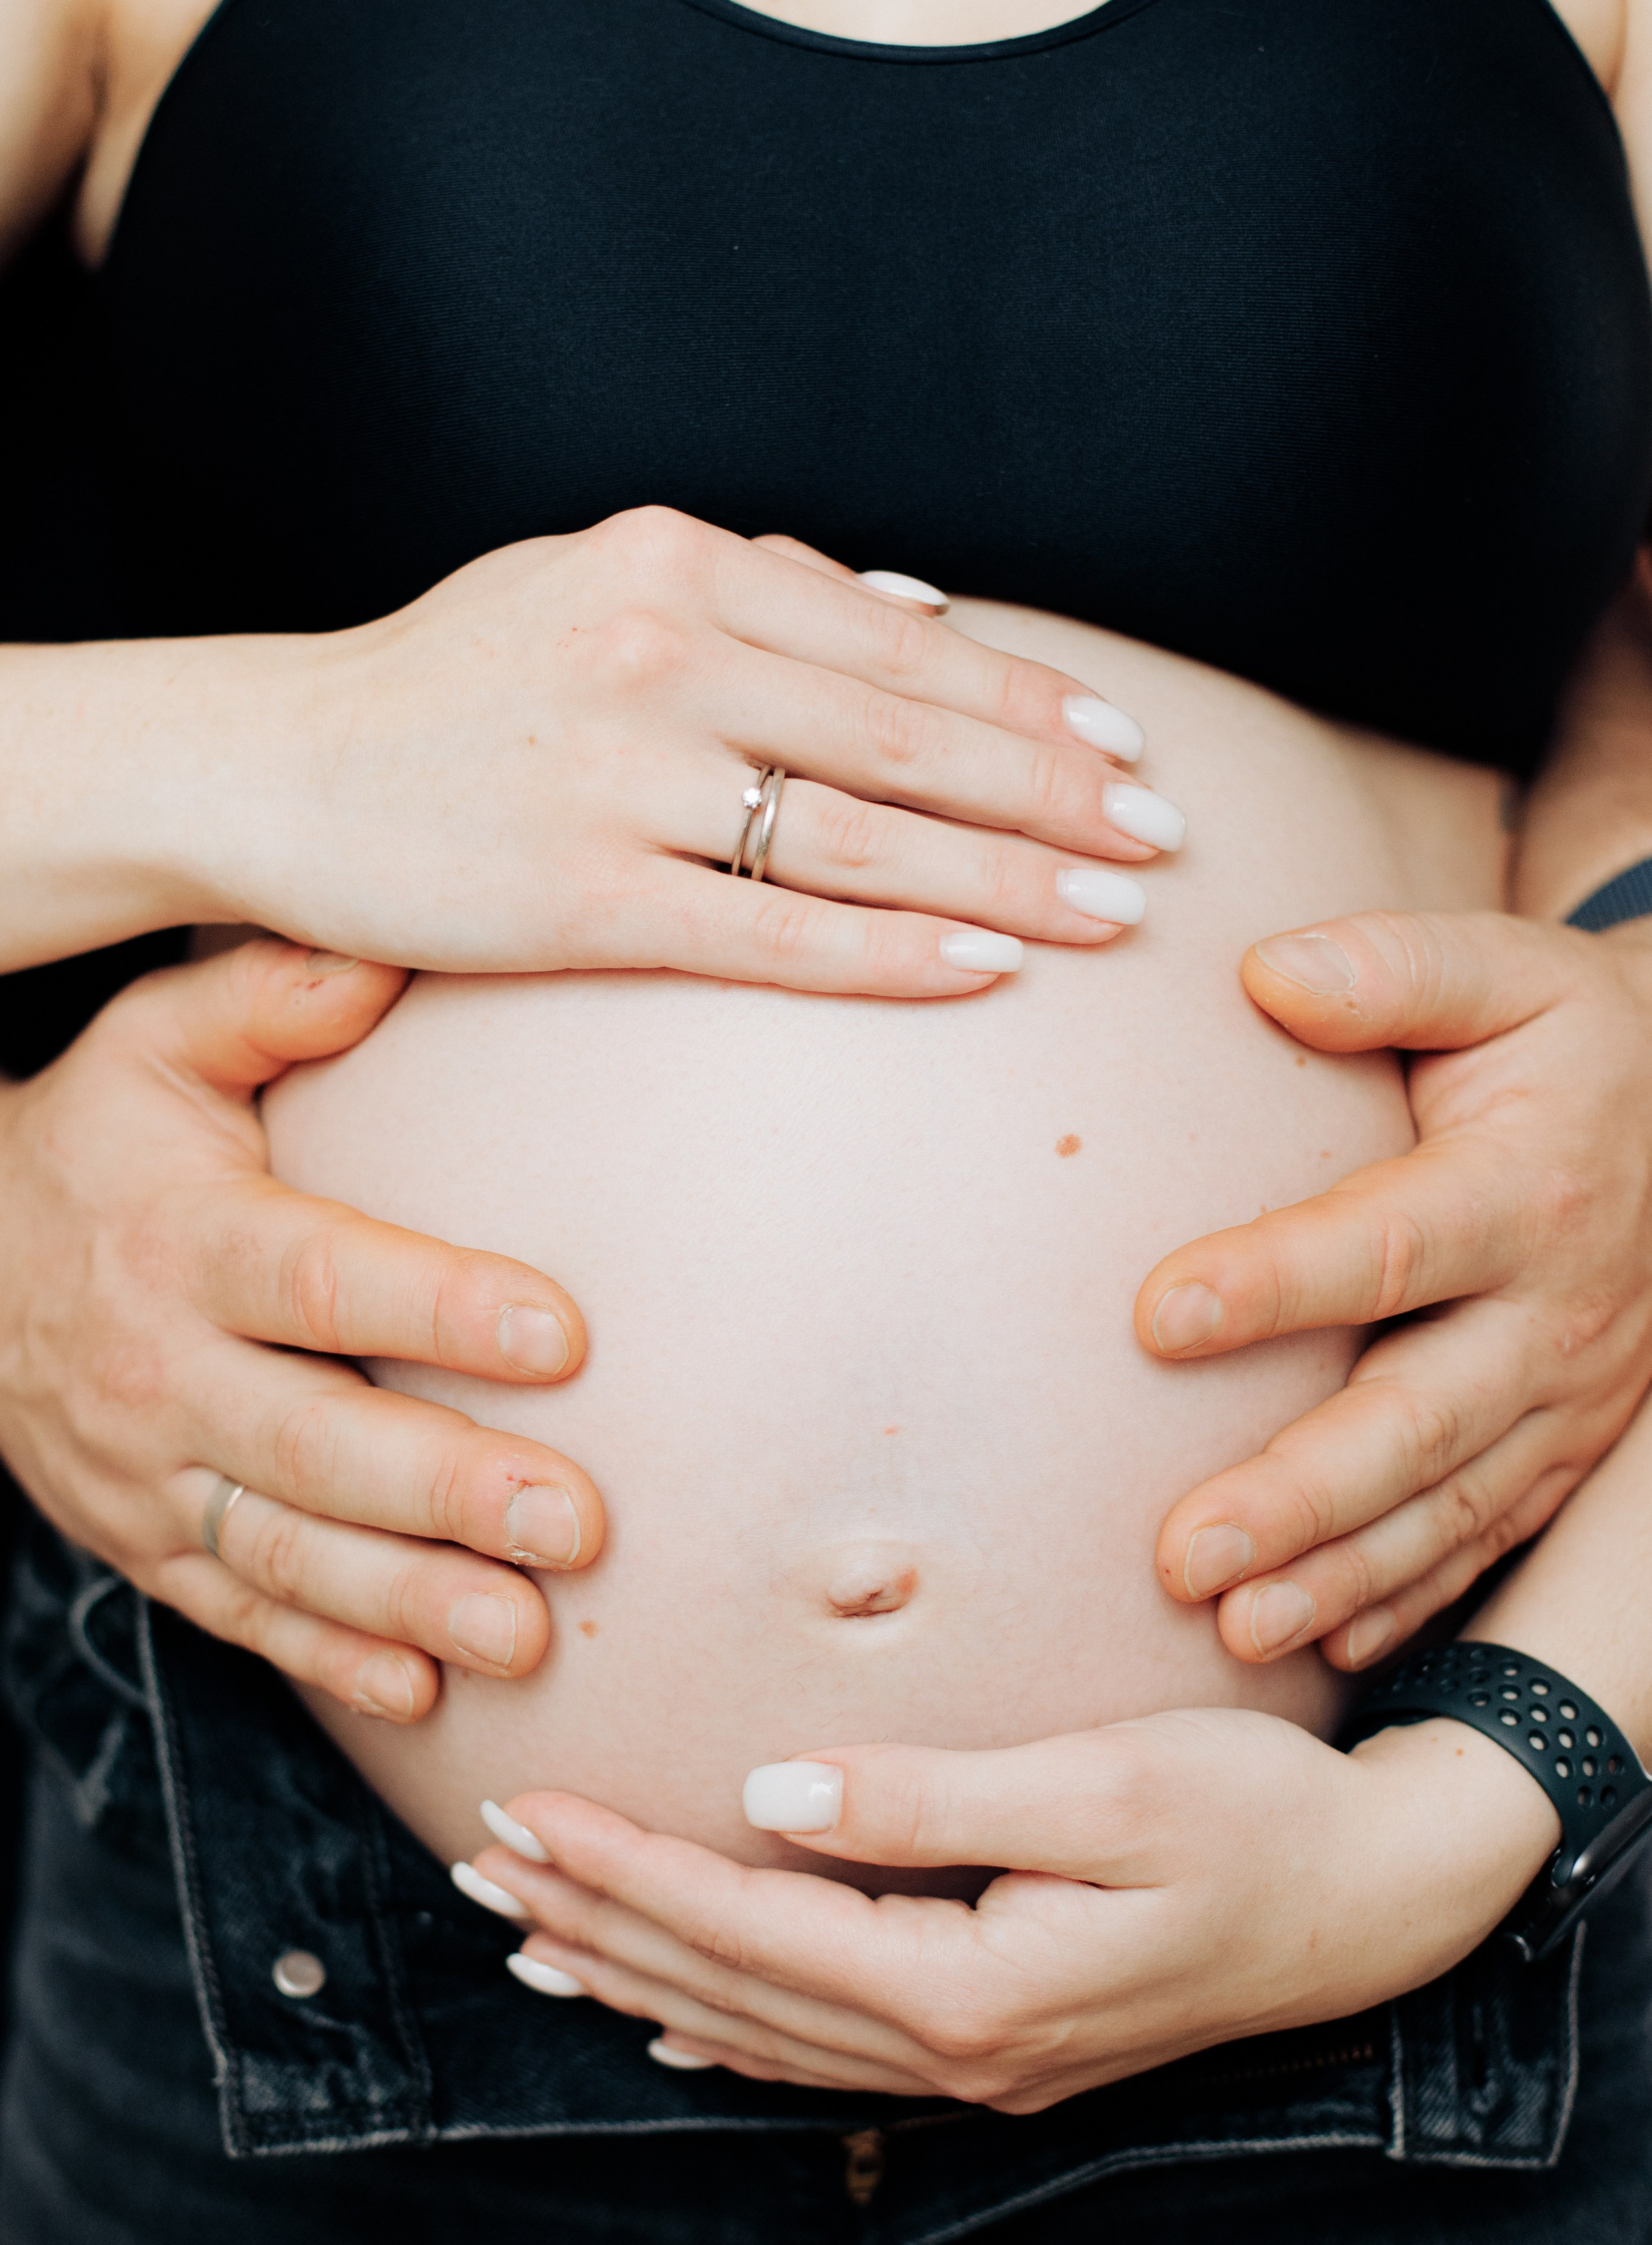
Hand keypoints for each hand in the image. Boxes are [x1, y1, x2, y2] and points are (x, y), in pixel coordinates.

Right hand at [0, 939, 604, 1717]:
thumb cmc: (107, 1142)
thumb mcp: (155, 1043)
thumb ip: (268, 997)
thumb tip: (389, 960)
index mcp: (185, 1241)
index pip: (321, 1277)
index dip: (439, 1307)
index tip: (566, 1334)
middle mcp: (160, 1371)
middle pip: (311, 1443)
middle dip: (446, 1492)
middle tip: (576, 1525)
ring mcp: (148, 1476)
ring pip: (281, 1554)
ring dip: (405, 1602)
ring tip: (525, 1636)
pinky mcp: (148, 1546)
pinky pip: (237, 1618)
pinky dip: (327, 1661)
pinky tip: (423, 1694)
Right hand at [190, 509, 1175, 994]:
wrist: (279, 765)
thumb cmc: (453, 686)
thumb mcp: (590, 583)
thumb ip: (751, 587)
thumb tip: (917, 603)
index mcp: (676, 562)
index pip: (899, 639)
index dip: (1028, 698)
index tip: (1126, 745)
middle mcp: (660, 653)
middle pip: (908, 735)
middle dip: (1055, 793)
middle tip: (1160, 841)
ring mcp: (620, 776)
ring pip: (863, 835)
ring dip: (1007, 878)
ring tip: (1112, 913)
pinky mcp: (580, 896)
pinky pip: (773, 933)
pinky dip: (892, 949)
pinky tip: (987, 969)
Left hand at [458, 1714, 1557, 2109]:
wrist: (1376, 1899)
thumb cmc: (1255, 1817)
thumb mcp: (1108, 1783)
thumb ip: (931, 1802)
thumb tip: (768, 1796)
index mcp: (972, 1985)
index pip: (749, 1928)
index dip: (626, 1869)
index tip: (523, 1811)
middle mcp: (960, 2049)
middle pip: (731, 1990)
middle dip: (597, 1922)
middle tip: (478, 1866)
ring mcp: (981, 2062)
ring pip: (762, 2027)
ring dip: (639, 1975)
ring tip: (530, 1937)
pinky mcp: (1004, 2043)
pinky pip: (825, 2052)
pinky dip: (729, 2029)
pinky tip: (670, 2019)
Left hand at [1133, 910, 1651, 1668]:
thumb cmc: (1561, 1039)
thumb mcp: (1505, 971)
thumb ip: (1394, 967)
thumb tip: (1266, 974)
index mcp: (1527, 1189)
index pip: (1387, 1244)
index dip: (1275, 1280)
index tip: (1156, 1314)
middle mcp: (1554, 1312)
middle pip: (1418, 1417)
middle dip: (1301, 1495)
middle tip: (1181, 1552)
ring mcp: (1567, 1399)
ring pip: (1449, 1505)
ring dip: (1340, 1574)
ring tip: (1233, 1626)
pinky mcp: (1563, 1449)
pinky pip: (1485, 1538)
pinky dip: (1408, 1599)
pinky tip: (1322, 1643)